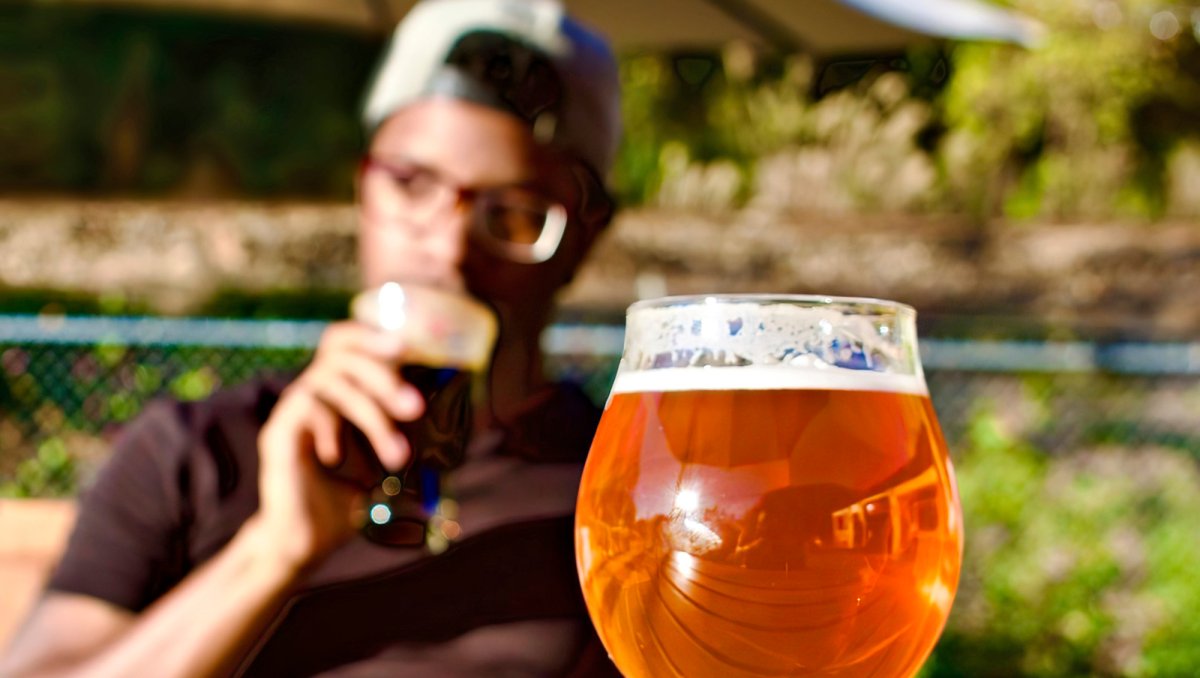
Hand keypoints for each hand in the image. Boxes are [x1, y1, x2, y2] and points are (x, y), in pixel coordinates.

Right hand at [252, 321, 425, 572]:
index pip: (344, 343)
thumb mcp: (386, 466)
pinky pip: (305, 406)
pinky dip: (332, 426)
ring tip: (397, 456)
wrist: (303, 545)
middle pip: (339, 354)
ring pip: (330, 382)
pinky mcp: (278, 435)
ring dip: (371, 415)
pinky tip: (339, 457)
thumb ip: (410, 438)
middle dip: (383, 375)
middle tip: (415, 407)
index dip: (370, 335)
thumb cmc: (346, 503)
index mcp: (333, 394)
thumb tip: (457, 425)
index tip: (407, 347)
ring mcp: (291, 413)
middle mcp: (310, 395)